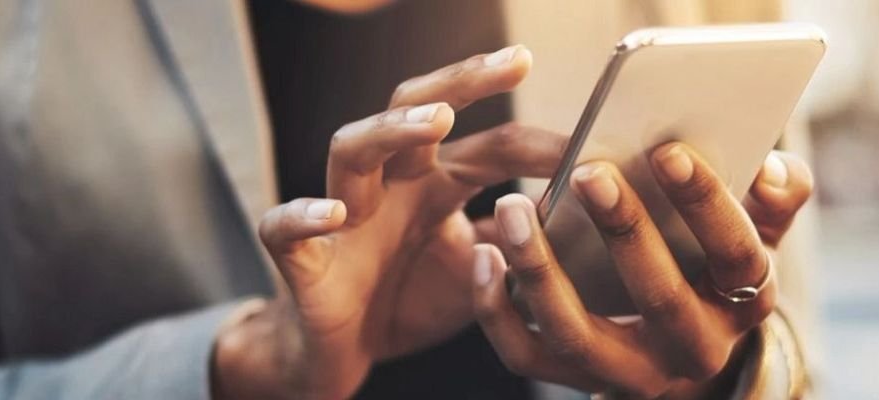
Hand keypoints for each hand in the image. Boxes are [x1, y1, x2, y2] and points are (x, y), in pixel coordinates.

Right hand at [213, 45, 567, 398]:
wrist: (342, 355)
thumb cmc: (408, 301)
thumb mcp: (481, 273)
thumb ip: (519, 242)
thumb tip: (581, 217)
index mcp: (433, 182)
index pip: (490, 145)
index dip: (539, 142)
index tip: (592, 139)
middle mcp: (388, 184)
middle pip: (414, 108)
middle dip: (462, 81)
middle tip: (516, 61)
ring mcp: (342, 215)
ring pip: (351, 148)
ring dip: (392, 129)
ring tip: (438, 120)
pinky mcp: (302, 259)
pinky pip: (286, 227)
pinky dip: (305, 215)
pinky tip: (335, 213)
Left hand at [472, 144, 814, 397]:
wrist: (684, 343)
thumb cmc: (715, 262)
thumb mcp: (759, 231)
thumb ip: (777, 196)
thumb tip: (775, 167)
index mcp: (744, 302)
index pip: (736, 255)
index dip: (707, 204)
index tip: (670, 151)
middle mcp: (693, 349)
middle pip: (659, 297)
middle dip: (624, 231)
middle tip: (589, 170)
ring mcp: (631, 372)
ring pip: (578, 334)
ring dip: (540, 270)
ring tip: (512, 207)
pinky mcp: (577, 379)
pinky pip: (526, 355)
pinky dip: (497, 309)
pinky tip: (483, 254)